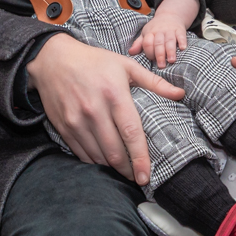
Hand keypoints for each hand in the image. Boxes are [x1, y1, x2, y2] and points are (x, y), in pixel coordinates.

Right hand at [27, 33, 184, 185]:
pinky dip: (94, 161)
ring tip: (123, 170)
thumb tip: (181, 94)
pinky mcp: (64, 127)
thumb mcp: (126, 65)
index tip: (146, 176)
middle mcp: (94, 110)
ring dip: (111, 168)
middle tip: (137, 177)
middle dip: (128, 170)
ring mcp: (77, 121)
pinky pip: (81, 154)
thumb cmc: (94, 61)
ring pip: (97, 156)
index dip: (140, 158)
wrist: (54, 59)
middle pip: (114, 151)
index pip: (131, 133)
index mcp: (114, 94)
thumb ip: (154, 82)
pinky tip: (103, 161)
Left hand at [128, 0, 198, 67]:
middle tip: (161, 66)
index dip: (149, 52)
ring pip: (169, 40)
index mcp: (150, 33)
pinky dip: (182, 41)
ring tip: (171, 60)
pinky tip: (183, 48)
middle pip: (158, 43)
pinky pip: (181, 35)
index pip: (147, 42)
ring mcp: (170, 30)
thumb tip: (130, 52)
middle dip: (159, 54)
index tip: (151, 60)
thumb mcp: (145, 33)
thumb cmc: (156, 28)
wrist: (170, 15)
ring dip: (170, 50)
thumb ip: (139, 44)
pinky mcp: (180, 30)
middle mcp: (160, 31)